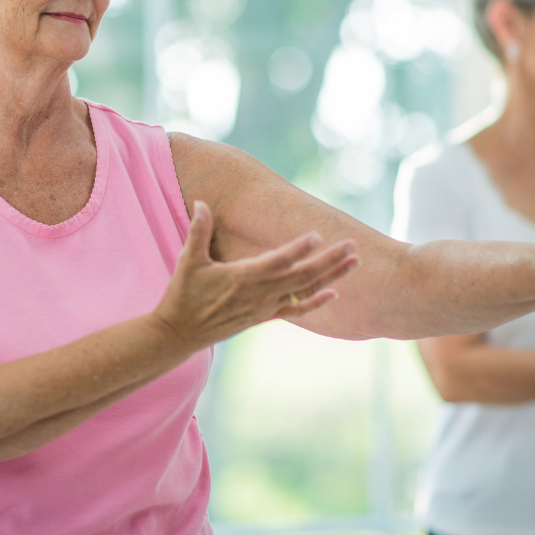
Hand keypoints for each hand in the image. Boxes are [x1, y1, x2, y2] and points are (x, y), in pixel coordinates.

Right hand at [153, 201, 358, 348]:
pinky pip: (296, 310)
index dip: (297, 249)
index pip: (277, 261)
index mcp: (243, 277)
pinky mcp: (264, 317)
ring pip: (305, 291)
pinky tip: (333, 293)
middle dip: (330, 260)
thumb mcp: (188, 261)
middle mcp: (260, 293)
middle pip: (302, 275)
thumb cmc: (183, 294)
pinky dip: (316, 302)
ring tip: (355, 263)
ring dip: (332, 276)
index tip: (317, 236)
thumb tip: (201, 202)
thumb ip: (198, 231)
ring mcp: (265, 307)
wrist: (180, 332)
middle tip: (353, 245)